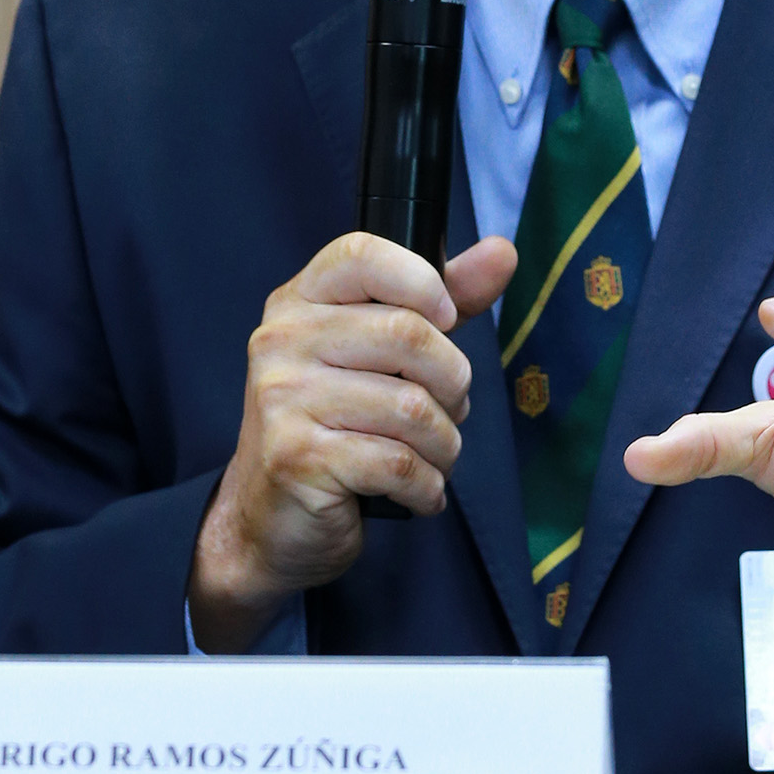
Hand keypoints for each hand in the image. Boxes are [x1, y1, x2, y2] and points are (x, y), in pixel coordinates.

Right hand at [187, 231, 517, 650]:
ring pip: (411, 407)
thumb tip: (503, 251)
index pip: (363, 254)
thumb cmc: (336, 426)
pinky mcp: (296, 459)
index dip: (421, 281)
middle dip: (453, 383)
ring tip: (434, 457)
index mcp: (298, 301)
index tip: (446, 319)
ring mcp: (283, 400)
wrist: (270, 522)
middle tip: (449, 409)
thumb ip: (436, 302)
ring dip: (445, 444)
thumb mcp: (378, 354)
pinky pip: (398, 464)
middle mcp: (281, 341)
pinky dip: (427, 486)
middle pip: (407, 334)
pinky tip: (418, 492)